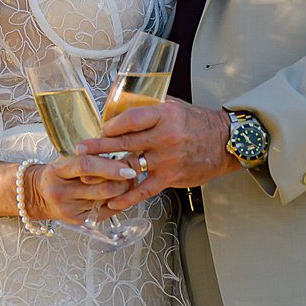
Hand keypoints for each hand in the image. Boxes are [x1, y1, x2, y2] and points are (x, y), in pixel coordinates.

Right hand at [31, 154, 139, 224]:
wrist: (38, 194)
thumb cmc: (58, 172)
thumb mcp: (66, 158)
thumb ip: (88, 155)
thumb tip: (120, 152)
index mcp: (58, 171)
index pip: (85, 166)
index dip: (109, 166)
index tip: (127, 167)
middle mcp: (62, 192)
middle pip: (100, 188)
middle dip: (121, 181)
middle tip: (132, 173)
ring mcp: (69, 209)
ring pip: (105, 201)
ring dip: (122, 192)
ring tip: (128, 182)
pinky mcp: (77, 222)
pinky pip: (105, 213)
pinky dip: (117, 203)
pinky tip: (120, 195)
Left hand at [78, 99, 241, 213]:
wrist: (225, 143)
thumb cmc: (198, 122)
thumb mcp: (175, 105)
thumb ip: (151, 106)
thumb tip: (123, 103)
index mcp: (164, 115)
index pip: (130, 119)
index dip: (111, 125)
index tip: (100, 129)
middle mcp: (165, 137)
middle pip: (125, 143)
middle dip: (99, 147)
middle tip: (80, 150)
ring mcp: (167, 159)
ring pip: (131, 167)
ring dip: (107, 173)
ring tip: (87, 177)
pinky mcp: (171, 177)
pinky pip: (144, 189)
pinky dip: (127, 197)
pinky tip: (112, 201)